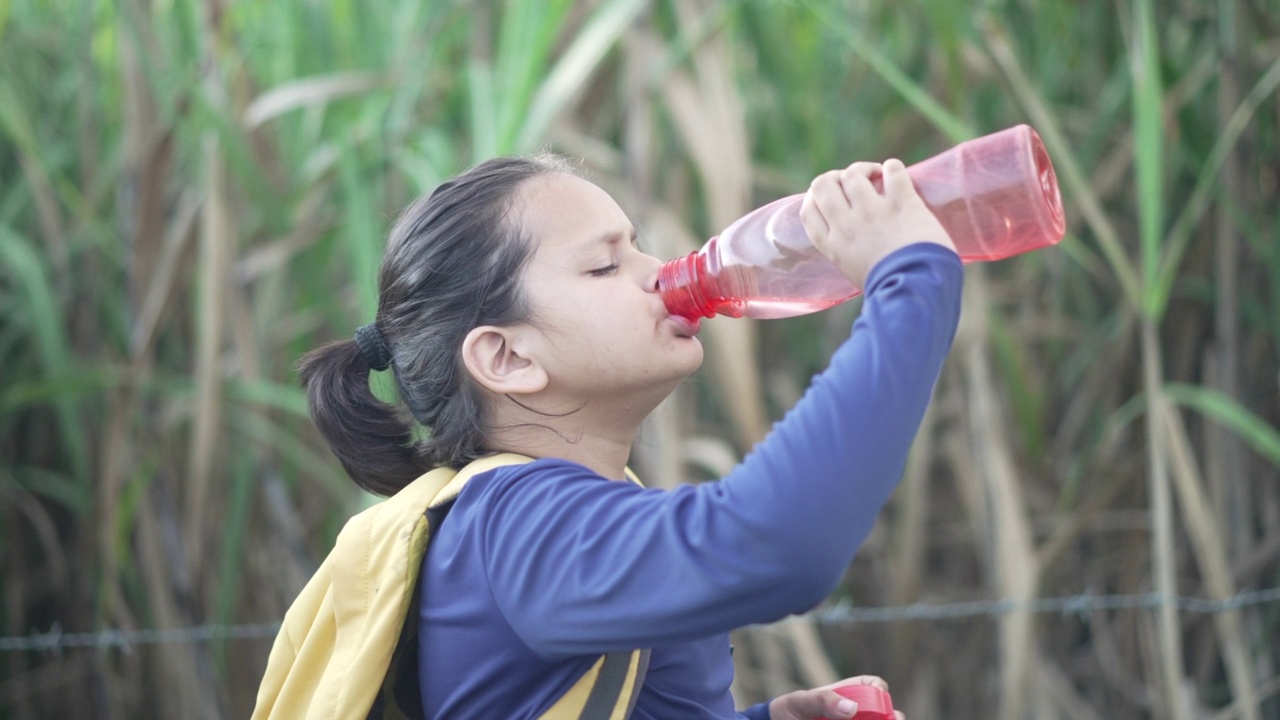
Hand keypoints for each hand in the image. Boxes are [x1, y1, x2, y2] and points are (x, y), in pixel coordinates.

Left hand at [767, 675, 905, 719]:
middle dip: (892, 717)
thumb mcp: (800, 702)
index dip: (880, 691)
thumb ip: (822, 701)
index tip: (879, 700)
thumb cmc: (789, 711)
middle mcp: (856, 712)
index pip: (874, 686)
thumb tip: (851, 708)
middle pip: (884, 714)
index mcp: (847, 693)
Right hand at [799, 158, 955, 289]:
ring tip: (877, 175)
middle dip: (835, 177)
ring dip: (864, 169)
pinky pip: (891, 170)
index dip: (815, 196)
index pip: (808, 209)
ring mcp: (872, 212)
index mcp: (832, 245)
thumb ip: (846, 249)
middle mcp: (846, 225)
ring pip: (853, 174)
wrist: (916, 292)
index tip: (831, 195)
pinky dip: (892, 167)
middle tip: (854, 181)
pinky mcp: (901, 204)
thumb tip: (849, 229)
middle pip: (822, 185)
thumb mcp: (853, 271)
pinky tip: (895, 174)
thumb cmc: (888, 289)